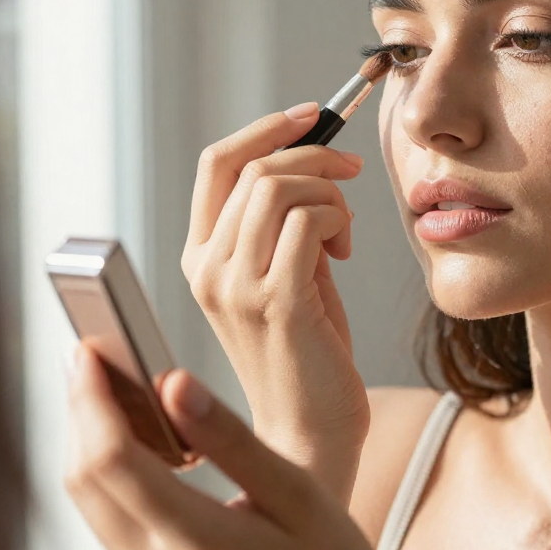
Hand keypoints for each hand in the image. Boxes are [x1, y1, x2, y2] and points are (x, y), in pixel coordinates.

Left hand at [65, 345, 428, 549]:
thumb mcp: (297, 493)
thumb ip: (230, 437)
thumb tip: (173, 382)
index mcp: (200, 545)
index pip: (113, 459)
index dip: (91, 398)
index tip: (89, 350)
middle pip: (86, 481)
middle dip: (80, 412)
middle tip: (91, 358)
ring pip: (91, 504)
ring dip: (89, 441)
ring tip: (109, 388)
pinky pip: (112, 526)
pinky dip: (109, 475)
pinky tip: (136, 442)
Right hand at [181, 104, 368, 502]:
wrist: (310, 433)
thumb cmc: (307, 350)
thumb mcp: (285, 273)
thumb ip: (284, 223)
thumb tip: (315, 156)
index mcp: (200, 256)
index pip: (217, 163)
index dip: (266, 129)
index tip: (312, 117)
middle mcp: (207, 267)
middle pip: (254, 166)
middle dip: (313, 155)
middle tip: (350, 173)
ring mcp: (236, 286)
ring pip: (280, 187)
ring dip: (329, 192)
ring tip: (345, 231)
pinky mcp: (277, 302)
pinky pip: (309, 221)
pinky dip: (338, 219)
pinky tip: (345, 253)